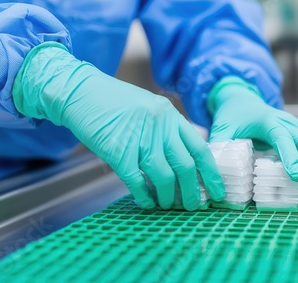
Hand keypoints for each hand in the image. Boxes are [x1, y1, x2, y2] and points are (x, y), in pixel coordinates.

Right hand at [13, 42, 224, 209]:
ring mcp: (138, 139)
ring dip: (169, 197)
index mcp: (169, 114)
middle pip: (185, 166)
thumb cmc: (113, 101)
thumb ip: (167, 128)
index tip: (217, 191)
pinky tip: (147, 202)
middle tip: (194, 206)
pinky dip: (144, 196)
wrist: (80, 91)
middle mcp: (159, 126)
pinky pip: (137, 181)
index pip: (199, 147)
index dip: (211, 173)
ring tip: (168, 205)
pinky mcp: (117, 151)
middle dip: (193, 192)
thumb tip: (186, 154)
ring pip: (164, 177)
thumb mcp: (148, 106)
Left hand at [208, 76, 297, 198]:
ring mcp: (296, 127)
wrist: (243, 100)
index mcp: (266, 120)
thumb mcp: (221, 128)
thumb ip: (219, 146)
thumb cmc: (232, 116)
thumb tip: (214, 171)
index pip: (281, 137)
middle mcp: (286, 122)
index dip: (290, 156)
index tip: (296, 175)